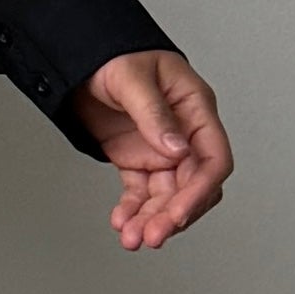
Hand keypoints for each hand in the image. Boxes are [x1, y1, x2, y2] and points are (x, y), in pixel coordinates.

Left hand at [73, 50, 232, 252]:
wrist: (81, 55)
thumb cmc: (115, 54)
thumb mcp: (132, 78)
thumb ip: (153, 114)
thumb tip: (177, 150)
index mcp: (196, 109)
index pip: (213, 158)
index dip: (200, 190)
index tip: (179, 213)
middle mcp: (184, 134)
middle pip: (192, 185)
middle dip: (173, 214)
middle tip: (152, 235)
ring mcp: (161, 149)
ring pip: (167, 196)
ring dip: (152, 219)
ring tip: (132, 238)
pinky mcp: (137, 158)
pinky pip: (141, 192)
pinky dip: (133, 209)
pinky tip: (121, 222)